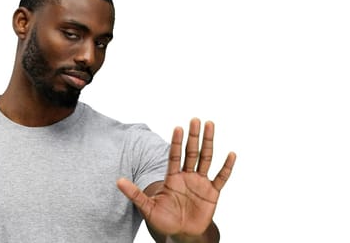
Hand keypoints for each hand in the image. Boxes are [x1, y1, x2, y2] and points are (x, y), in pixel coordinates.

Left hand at [117, 119, 235, 241]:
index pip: (174, 156)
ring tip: (210, 125)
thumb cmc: (163, 221)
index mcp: (172, 178)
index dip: (176, 142)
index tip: (177, 128)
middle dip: (193, 136)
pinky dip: (227, 167)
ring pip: (206, 158)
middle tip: (195, 119)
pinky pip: (221, 177)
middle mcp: (187, 176)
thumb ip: (134, 194)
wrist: (181, 234)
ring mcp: (200, 183)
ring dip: (208, 142)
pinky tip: (231, 154)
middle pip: (191, 152)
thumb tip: (117, 181)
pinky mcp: (212, 193)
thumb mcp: (147, 207)